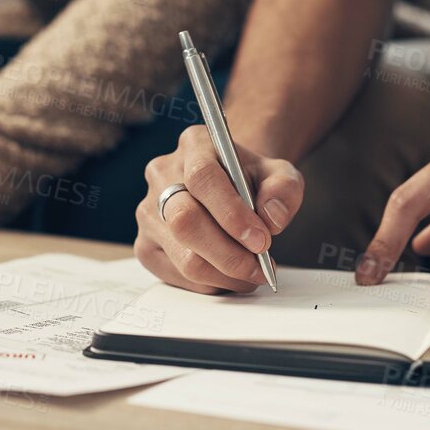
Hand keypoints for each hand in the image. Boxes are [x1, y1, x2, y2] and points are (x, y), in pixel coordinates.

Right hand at [133, 125, 303, 293]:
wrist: (231, 188)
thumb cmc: (252, 181)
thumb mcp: (280, 174)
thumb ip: (284, 189)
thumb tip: (271, 218)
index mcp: (194, 145)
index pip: (202, 178)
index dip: (232, 213)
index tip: (261, 240)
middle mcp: (162, 175)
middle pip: (184, 221)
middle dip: (229, 254)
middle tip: (260, 266)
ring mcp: (148, 212)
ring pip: (182, 256)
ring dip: (225, 274)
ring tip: (252, 273)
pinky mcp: (145, 245)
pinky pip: (176, 275)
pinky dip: (210, 283)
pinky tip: (230, 275)